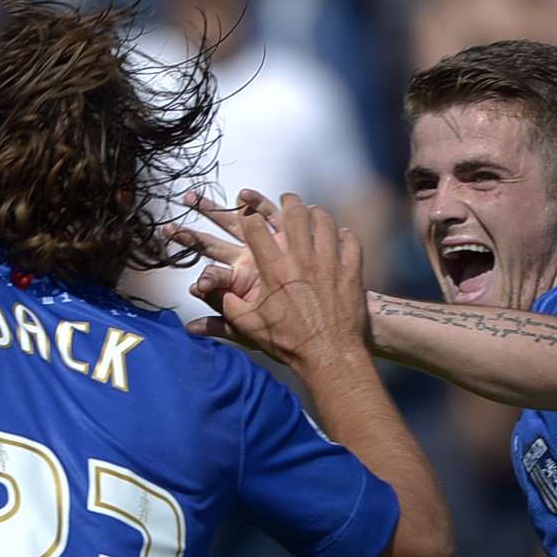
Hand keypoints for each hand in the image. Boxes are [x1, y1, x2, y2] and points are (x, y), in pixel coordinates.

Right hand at [169, 190, 368, 372]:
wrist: (329, 357)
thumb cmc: (288, 344)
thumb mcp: (250, 328)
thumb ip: (226, 307)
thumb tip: (205, 294)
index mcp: (274, 270)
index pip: (256, 227)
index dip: (249, 215)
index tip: (249, 213)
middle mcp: (301, 260)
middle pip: (295, 214)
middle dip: (289, 202)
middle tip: (288, 199)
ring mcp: (330, 264)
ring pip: (325, 223)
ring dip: (319, 214)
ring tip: (315, 212)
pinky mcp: (352, 272)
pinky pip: (351, 242)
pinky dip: (346, 235)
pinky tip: (343, 234)